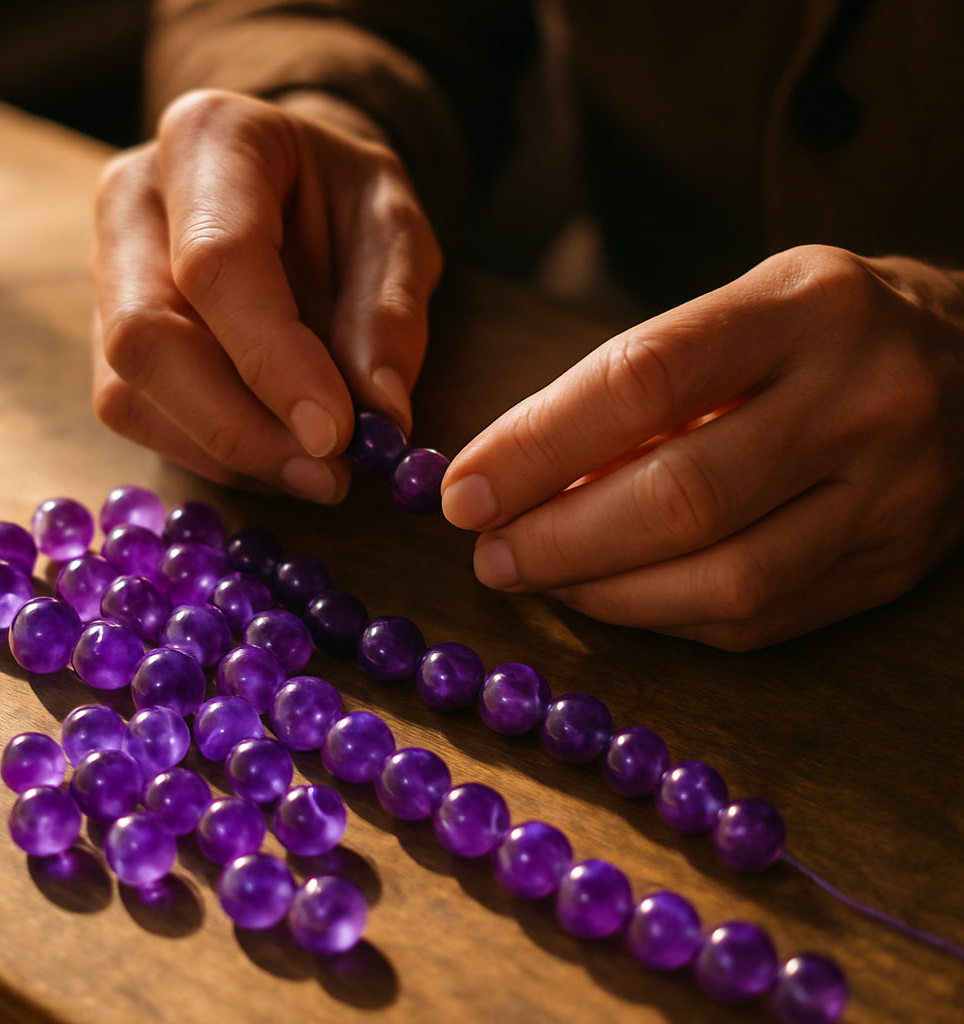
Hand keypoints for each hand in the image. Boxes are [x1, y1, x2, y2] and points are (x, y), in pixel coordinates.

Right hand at [91, 88, 441, 500]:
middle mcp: (132, 202)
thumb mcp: (396, 231)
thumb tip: (381, 417)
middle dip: (241, 428)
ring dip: (228, 454)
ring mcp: (106, 271)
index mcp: (210, 141)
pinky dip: (212, 457)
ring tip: (317, 473)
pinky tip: (277, 460)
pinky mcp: (108, 337)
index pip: (219, 263)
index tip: (337, 433)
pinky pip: (137, 415)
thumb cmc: (348, 205)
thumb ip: (391, 314)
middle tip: (329, 476)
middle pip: (148, 337)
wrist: (299, 193)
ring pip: (130, 391)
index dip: (274, 360)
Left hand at [441, 245, 963, 648]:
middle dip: (559, 538)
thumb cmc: (819, 333)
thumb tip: (516, 474)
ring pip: (723, 579)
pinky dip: (661, 616)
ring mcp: (890, 494)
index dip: (538, 444)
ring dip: (603, 592)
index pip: (644, 380)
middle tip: (489, 553)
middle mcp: (860, 399)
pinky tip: (608, 597)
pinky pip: (755, 619)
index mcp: (804, 307)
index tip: (462, 489)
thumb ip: (637, 387)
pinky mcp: (890, 567)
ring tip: (537, 576)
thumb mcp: (738, 313)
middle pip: (682, 497)